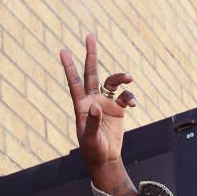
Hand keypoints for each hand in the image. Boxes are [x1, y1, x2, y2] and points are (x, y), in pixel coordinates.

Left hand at [59, 34, 141, 195]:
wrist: (104, 159)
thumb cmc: (93, 151)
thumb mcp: (91, 139)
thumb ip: (92, 123)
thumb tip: (96, 107)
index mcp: (81, 106)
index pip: (74, 83)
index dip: (69, 67)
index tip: (63, 51)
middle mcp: (92, 100)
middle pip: (91, 73)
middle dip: (90, 55)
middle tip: (89, 36)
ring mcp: (105, 103)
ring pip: (112, 82)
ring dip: (121, 77)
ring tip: (130, 79)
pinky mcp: (117, 109)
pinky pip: (125, 96)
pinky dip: (130, 97)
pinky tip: (133, 104)